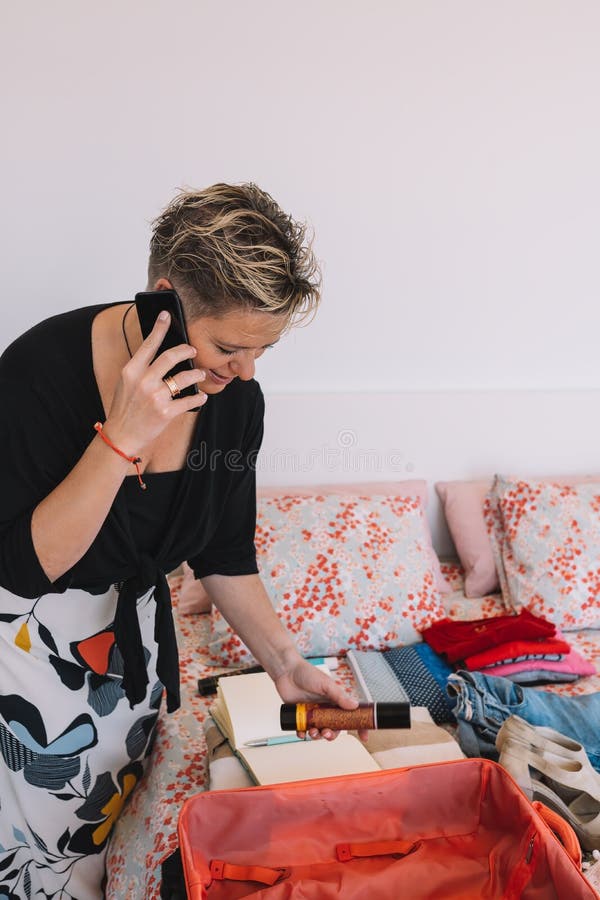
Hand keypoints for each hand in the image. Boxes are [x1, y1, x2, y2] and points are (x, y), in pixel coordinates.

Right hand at [105, 311, 207, 453]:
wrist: (121, 435)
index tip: (167, 315)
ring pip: (184, 378)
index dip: (159, 328)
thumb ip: (141, 368)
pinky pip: (189, 400)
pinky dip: (199, 398)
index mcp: (131, 371)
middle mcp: (143, 381)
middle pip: (170, 356)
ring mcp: (155, 397)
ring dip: (196, 374)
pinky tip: (201, 397)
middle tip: (193, 349)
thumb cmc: (125, 408)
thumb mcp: (126, 383)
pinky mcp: (166, 412)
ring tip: (199, 373)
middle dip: (186, 350)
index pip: (148, 344)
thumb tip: (162, 354)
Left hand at [273, 658, 368, 741]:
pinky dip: (303, 734)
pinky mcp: (300, 716)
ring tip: (313, 732)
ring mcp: (313, 713)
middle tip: (327, 734)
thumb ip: (339, 696)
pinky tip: (302, 732)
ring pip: (319, 731)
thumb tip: (355, 706)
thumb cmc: (307, 673)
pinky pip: (303, 730)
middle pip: (334, 727)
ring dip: (318, 736)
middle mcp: (325, 709)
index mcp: (335, 701)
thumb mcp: (326, 684)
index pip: (350, 715)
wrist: (286, 671)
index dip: (358, 726)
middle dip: (332, 734)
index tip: (364, 736)